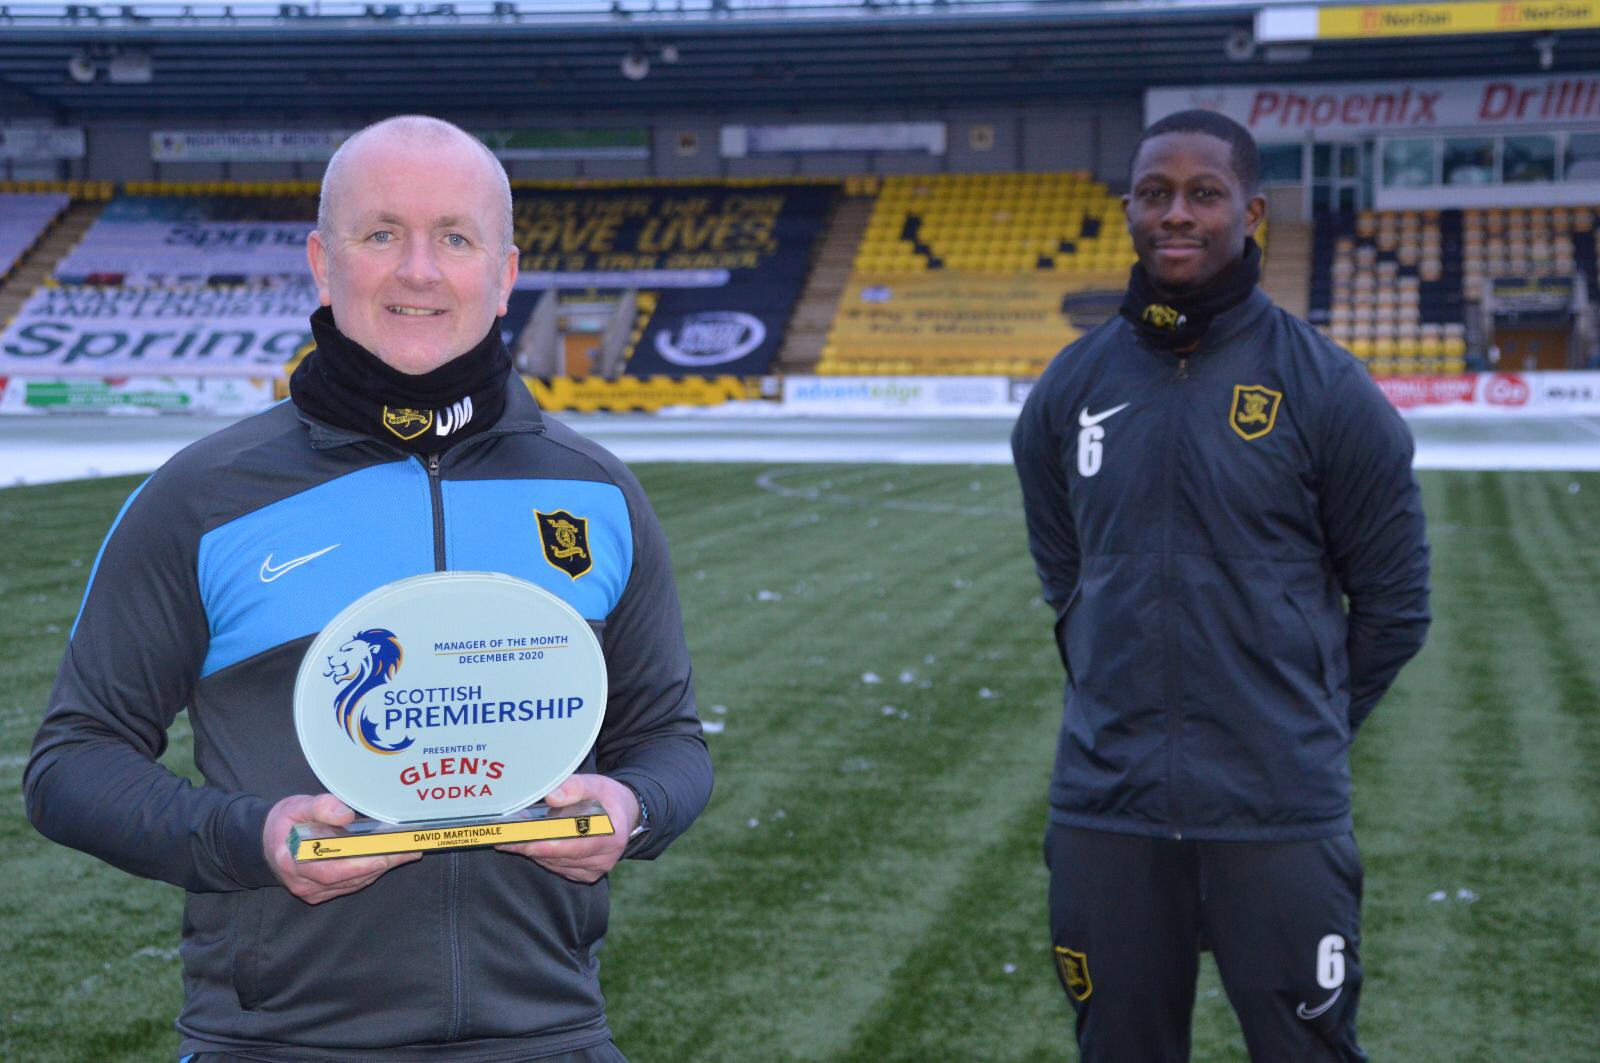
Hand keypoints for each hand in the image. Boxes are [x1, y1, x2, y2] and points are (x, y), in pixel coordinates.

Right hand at [263, 793, 420, 904]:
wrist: (267, 843)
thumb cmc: (285, 822)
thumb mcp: (297, 806)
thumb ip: (321, 807)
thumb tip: (346, 815)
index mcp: (292, 859)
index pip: (330, 869)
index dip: (359, 865)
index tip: (385, 856)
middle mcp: (302, 881)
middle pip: (348, 877)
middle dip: (381, 864)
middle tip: (409, 850)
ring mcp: (311, 891)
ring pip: (352, 883)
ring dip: (381, 868)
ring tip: (407, 852)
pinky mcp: (320, 893)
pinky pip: (349, 885)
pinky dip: (370, 872)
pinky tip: (388, 860)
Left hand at [496, 774, 639, 883]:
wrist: (625, 815)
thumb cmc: (608, 798)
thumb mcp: (596, 784)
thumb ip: (576, 787)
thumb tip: (552, 797)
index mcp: (612, 836)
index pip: (577, 846)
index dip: (549, 846)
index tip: (525, 843)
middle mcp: (605, 858)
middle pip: (562, 857)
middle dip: (531, 848)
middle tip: (505, 840)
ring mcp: (596, 869)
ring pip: (557, 865)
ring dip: (533, 853)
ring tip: (510, 840)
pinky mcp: (586, 875)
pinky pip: (559, 869)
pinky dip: (543, 857)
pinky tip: (528, 845)